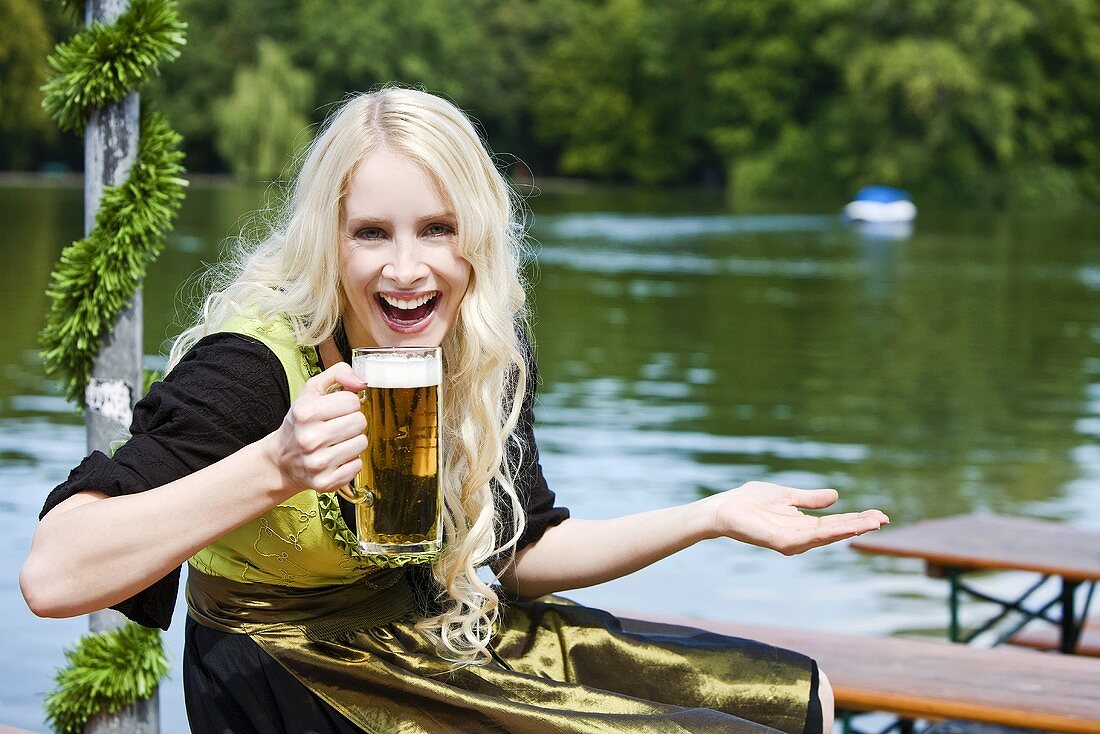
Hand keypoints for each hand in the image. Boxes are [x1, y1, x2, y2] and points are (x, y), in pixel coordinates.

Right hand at [262, 363, 367, 495]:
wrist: (281, 461)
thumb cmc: (300, 423)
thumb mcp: (311, 391)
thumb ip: (337, 374)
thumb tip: (362, 382)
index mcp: (305, 413)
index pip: (352, 401)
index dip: (347, 403)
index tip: (336, 410)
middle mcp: (309, 439)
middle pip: (360, 422)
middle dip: (352, 422)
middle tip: (337, 427)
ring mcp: (317, 463)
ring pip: (362, 443)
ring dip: (353, 441)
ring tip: (336, 442)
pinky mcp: (325, 482)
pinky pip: (357, 465)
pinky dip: (350, 461)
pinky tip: (335, 458)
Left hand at [705, 481, 888, 554]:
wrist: (724, 508)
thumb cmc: (750, 502)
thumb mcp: (788, 496)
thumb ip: (810, 499)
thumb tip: (835, 496)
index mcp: (802, 526)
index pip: (835, 523)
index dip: (857, 520)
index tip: (880, 515)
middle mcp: (800, 537)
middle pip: (836, 532)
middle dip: (860, 525)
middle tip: (884, 519)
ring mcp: (792, 542)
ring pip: (827, 536)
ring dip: (850, 528)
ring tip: (873, 521)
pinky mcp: (782, 542)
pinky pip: (810, 537)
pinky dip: (830, 532)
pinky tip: (846, 525)